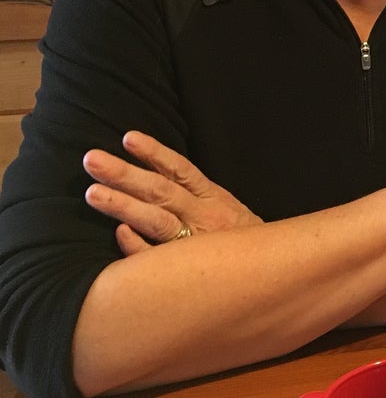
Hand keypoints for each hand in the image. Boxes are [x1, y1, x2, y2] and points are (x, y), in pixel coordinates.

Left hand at [83, 131, 262, 254]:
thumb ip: (193, 192)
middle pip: (160, 191)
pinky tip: (119, 232)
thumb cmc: (238, 238)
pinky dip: (138, 245)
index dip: (154, 153)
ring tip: (92, 193)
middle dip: (124, 174)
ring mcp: (194, 243)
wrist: (268, 272)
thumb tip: (156, 173)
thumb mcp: (224, 206)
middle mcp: (203, 216)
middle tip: (92, 160)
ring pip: (156, 221)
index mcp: (212, 198)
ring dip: (123, 206)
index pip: (180, 170)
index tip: (127, 138)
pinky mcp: (188, 268)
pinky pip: (158, 257)